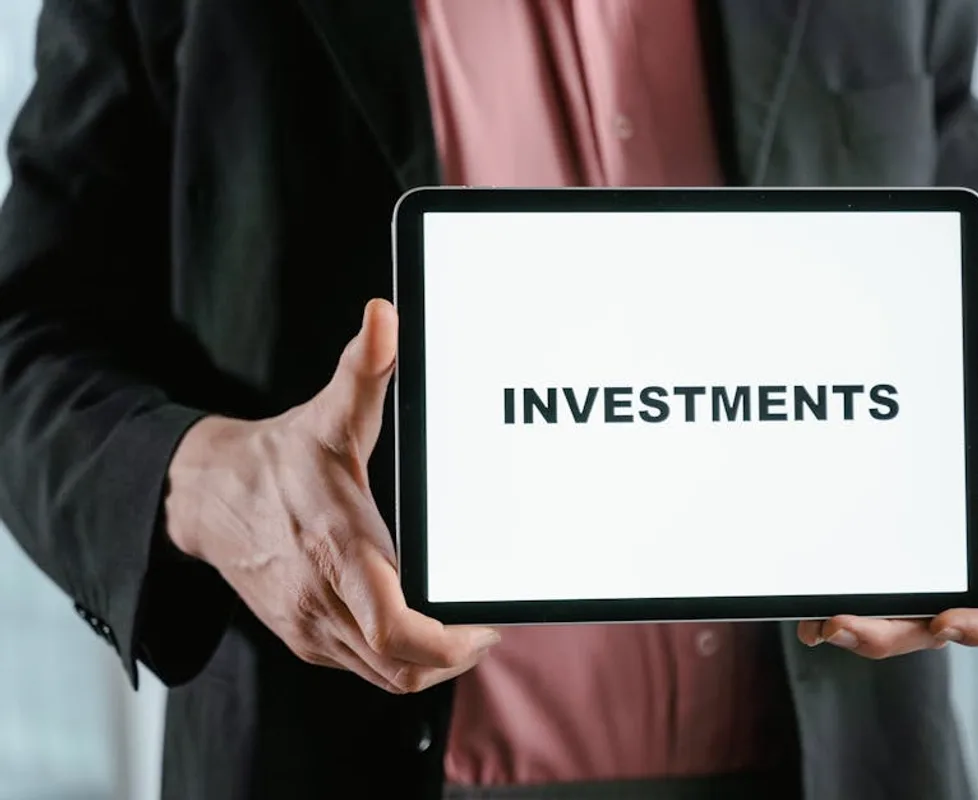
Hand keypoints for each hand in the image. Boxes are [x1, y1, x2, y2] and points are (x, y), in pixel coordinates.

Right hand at [164, 299, 499, 691]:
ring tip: (463, 632)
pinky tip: (420, 631)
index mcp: (337, 548)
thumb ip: (363, 370)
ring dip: (430, 664)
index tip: (485, 627)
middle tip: (486, 630)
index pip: (396, 628)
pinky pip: (361, 670)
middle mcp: (321, 599)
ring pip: (383, 677)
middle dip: (454, 658)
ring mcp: (309, 625)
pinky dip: (398, 662)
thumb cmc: (278, 458)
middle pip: (401, 667)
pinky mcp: (302, 636)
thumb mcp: (327, 413)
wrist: (204, 496)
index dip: (448, 643)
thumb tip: (386, 316)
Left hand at [796, 326, 977, 658]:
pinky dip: (834, 611)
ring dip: (857, 632)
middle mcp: (955, 570)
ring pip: (893, 623)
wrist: (947, 427)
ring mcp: (916, 574)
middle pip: (931, 625)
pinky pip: (864, 600)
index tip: (949, 623)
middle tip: (842, 626)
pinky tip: (802, 612)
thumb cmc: (973, 417)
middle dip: (890, 635)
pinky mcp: (880, 567)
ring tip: (816, 626)